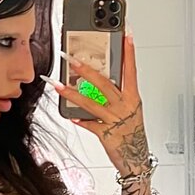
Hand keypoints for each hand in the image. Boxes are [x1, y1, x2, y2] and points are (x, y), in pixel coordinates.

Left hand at [58, 33, 150, 175]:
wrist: (136, 158)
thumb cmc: (131, 132)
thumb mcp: (129, 110)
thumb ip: (116, 95)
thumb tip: (97, 82)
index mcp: (132, 98)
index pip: (131, 70)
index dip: (129, 52)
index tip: (126, 35)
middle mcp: (125, 106)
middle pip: (104, 84)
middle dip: (87, 70)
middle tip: (72, 58)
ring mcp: (115, 120)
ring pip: (91, 102)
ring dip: (72, 93)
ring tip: (58, 85)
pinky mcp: (106, 134)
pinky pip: (90, 124)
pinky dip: (80, 120)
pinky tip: (71, 116)